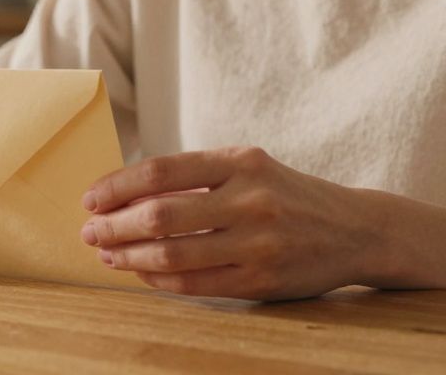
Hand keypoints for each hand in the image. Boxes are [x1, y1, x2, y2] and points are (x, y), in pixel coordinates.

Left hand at [80, 146, 379, 300]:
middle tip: (89, 232)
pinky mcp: (262, 279)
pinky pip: (195, 284)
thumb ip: (196, 177)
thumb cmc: (286, 194)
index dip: (117, 186)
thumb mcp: (250, 168)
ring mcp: (258, 243)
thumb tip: (125, 194)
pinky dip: (159, 280)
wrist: (356, 229)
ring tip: (108, 254)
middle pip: (161, 215)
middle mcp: (250, 199)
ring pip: (173, 254)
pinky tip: (142, 273)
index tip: (92, 199)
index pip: (161, 170)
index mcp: (242, 161)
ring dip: (130, 257)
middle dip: (115, 225)